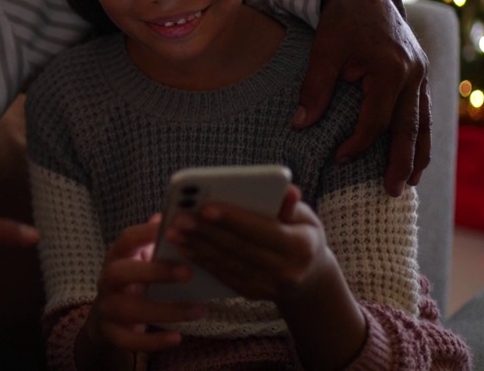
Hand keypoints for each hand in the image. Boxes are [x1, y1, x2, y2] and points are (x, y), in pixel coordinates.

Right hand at [83, 215, 201, 358]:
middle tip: (188, 272)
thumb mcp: (141, 260)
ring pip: (128, 309)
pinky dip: (152, 341)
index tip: (173, 228)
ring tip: (198, 310)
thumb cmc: (133, 283)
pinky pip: (128, 340)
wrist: (106, 319)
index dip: (145, 233)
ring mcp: (106, 307)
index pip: (126, 240)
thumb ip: (154, 242)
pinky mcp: (111, 333)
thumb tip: (165, 216)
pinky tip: (177, 337)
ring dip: (164, 310)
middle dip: (153, 272)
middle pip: (120, 272)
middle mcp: (107, 280)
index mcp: (117, 257)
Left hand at [167, 186, 368, 368]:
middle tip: (179, 218)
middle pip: (240, 248)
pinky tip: (184, 247)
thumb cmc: (302, 235)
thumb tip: (287, 190)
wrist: (309, 278)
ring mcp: (269, 287)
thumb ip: (291, 206)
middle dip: (207, 233)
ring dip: (198, 247)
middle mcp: (286, 271)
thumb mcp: (306, 218)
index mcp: (301, 247)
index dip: (234, 220)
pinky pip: (224, 276)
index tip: (206, 208)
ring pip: (228, 263)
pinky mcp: (253, 294)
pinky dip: (202, 261)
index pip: (263, 230)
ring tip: (174, 231)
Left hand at [299, 0, 429, 195]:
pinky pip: (423, 112)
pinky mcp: (420, 75)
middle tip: (391, 192)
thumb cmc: (342, 20)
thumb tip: (299, 125)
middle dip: (400, 162)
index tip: (339, 158)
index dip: (358, 142)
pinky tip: (414, 155)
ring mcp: (422, 75)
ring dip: (417, 154)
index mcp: (391, 70)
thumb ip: (314, 88)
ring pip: (423, 123)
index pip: (376, 119)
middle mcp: (413, 75)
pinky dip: (420, 135)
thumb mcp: (323, 51)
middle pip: (409, 128)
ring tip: (409, 182)